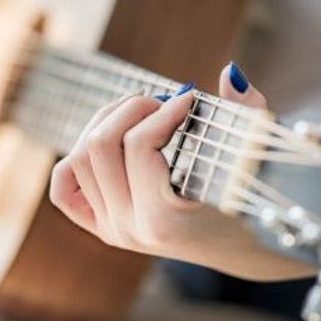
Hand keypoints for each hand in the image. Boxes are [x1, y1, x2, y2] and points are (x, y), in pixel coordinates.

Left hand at [49, 62, 314, 280]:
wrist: (245, 248)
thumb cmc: (255, 199)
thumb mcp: (257, 159)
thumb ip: (248, 115)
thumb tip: (230, 72)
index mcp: (164, 220)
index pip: (140, 145)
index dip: (164, 110)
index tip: (189, 98)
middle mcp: (129, 229)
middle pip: (101, 146)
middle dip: (131, 109)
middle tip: (161, 100)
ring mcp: (111, 229)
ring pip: (78, 157)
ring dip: (105, 122)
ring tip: (139, 111)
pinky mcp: (100, 226)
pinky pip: (63, 187)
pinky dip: (75, 160)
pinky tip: (108, 143)